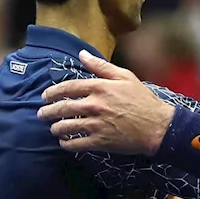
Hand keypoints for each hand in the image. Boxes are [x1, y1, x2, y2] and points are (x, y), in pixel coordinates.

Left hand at [37, 51, 174, 155]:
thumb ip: (101, 66)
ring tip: (53, 128)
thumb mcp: (125, 76)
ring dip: (55, 128)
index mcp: (99, 87)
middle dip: (47, 112)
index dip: (52, 92)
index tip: (44, 96)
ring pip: (65, 127)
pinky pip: (75, 144)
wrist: (157, 126)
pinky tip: (64, 142)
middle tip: (41, 114)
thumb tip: (82, 54)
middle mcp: (94, 105)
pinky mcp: (100, 142)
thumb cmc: (142, 100)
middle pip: (62, 108)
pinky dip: (66, 144)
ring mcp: (96, 125)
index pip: (67, 87)